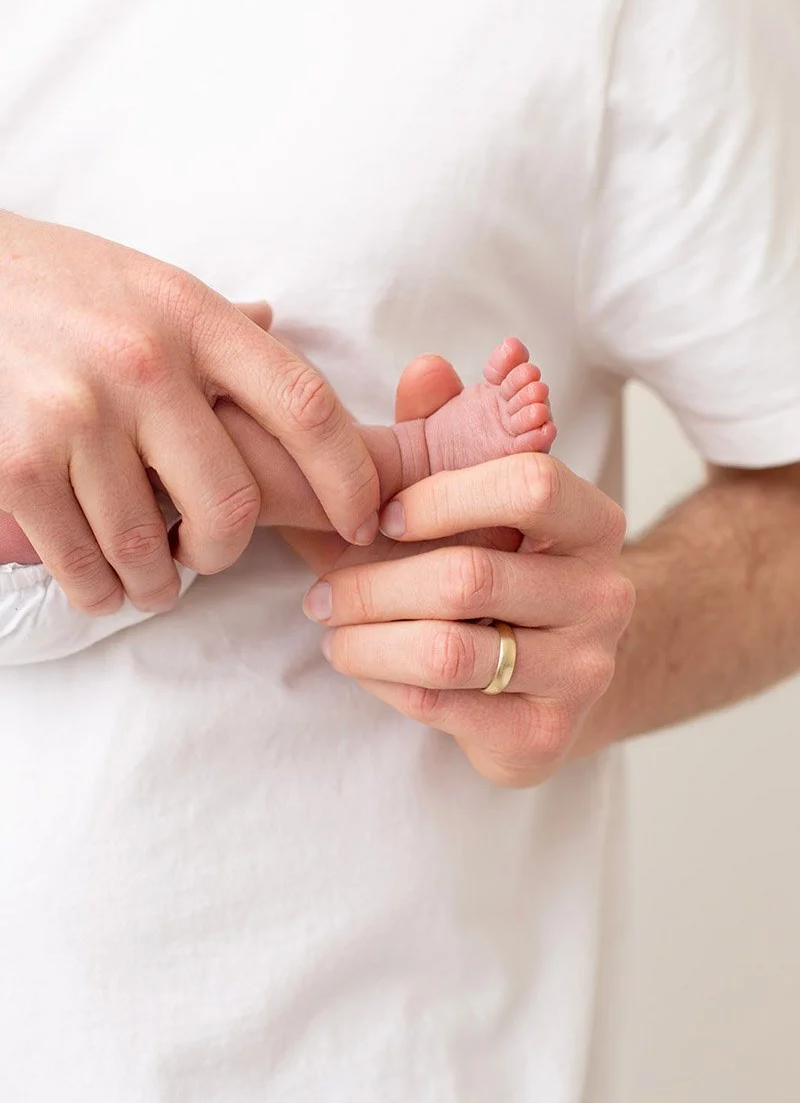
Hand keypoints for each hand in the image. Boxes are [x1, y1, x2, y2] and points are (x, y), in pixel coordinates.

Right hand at [0, 211, 378, 613]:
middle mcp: (144, 364)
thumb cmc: (65, 288)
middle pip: (232, 502)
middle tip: (210, 553)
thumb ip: (221, 326)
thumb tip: (281, 333)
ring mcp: (78, 414)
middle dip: (227, 551)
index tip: (361, 521)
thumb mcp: (154, 285)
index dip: (347, 478)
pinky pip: (83, 564)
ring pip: (151, 550)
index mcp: (195, 316)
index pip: (305, 406)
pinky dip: (101, 591)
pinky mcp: (18, 463)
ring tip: (153, 581)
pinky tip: (103, 584)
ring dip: (160, 586)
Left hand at [302, 455, 634, 786]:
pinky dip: (383, 683)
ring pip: (448, 652)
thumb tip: (426, 367)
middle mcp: (604, 594)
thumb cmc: (502, 572)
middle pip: (470, 578)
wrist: (558, 678)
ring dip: (365, 640)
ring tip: (330, 629)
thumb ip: (448, 434)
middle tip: (318, 594)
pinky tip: (364, 665)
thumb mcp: (477, 503)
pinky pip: (442, 707)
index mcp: (594, 523)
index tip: (382, 517)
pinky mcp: (547, 735)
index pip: (530, 486)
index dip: (443, 495)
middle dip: (371, 585)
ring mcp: (584, 670)